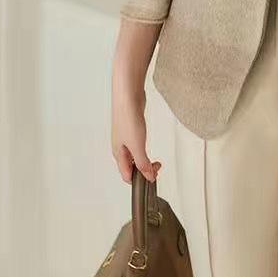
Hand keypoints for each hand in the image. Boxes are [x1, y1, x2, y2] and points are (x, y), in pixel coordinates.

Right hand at [111, 19, 162, 183]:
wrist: (128, 94)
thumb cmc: (129, 118)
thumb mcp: (137, 145)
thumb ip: (143, 163)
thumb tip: (149, 178)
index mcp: (118, 154)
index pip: (127, 176)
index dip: (140, 181)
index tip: (154, 178)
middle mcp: (120, 147)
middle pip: (131, 167)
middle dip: (144, 170)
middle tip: (158, 166)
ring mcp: (125, 137)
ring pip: (135, 155)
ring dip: (145, 160)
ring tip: (156, 160)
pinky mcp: (132, 127)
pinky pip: (137, 144)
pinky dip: (144, 148)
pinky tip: (149, 145)